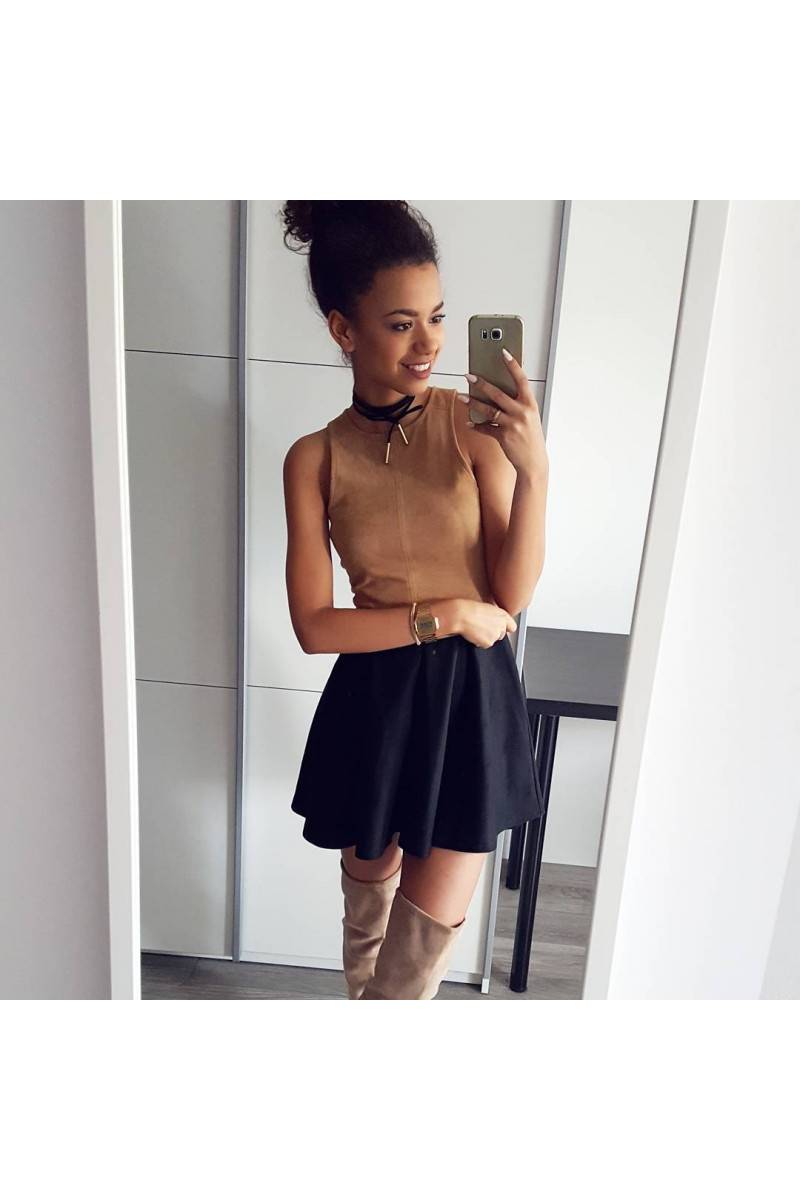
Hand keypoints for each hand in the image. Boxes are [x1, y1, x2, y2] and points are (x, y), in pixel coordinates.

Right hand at [456, 599, 516, 649]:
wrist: (461, 615)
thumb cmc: (470, 609)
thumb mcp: (486, 608)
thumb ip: (495, 617)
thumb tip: (494, 623)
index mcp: (503, 615)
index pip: (512, 626)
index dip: (506, 628)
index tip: (502, 629)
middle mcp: (502, 625)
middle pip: (501, 634)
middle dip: (494, 633)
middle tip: (483, 628)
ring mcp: (496, 635)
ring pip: (493, 640)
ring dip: (486, 637)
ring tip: (476, 629)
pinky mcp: (489, 642)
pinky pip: (485, 645)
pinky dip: (479, 642)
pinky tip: (473, 634)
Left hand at [457, 351, 548, 479]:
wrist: (534, 462)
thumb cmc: (531, 438)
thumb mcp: (529, 417)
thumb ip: (517, 405)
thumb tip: (497, 394)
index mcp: (530, 404)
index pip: (521, 380)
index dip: (513, 365)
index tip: (504, 352)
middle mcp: (522, 412)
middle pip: (498, 393)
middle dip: (481, 383)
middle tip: (469, 376)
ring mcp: (512, 424)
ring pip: (488, 410)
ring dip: (473, 403)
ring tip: (462, 397)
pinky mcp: (504, 436)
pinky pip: (486, 428)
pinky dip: (476, 425)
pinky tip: (469, 422)